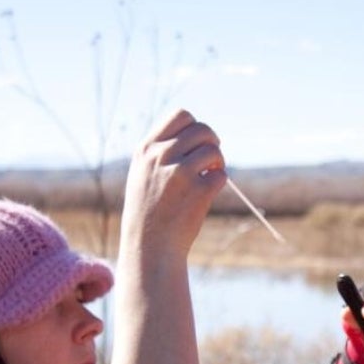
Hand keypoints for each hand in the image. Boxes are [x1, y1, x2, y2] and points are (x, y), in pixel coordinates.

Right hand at [118, 109, 225, 264]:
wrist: (149, 247)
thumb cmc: (148, 213)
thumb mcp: (142, 175)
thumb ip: (161, 153)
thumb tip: (197, 135)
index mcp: (146, 149)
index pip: (181, 115)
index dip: (195, 127)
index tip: (196, 144)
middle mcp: (161, 156)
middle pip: (202, 129)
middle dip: (212, 143)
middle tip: (210, 162)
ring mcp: (180, 173)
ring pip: (214, 150)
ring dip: (217, 163)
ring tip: (208, 178)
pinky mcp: (198, 191)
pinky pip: (221, 176)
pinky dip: (218, 184)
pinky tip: (206, 195)